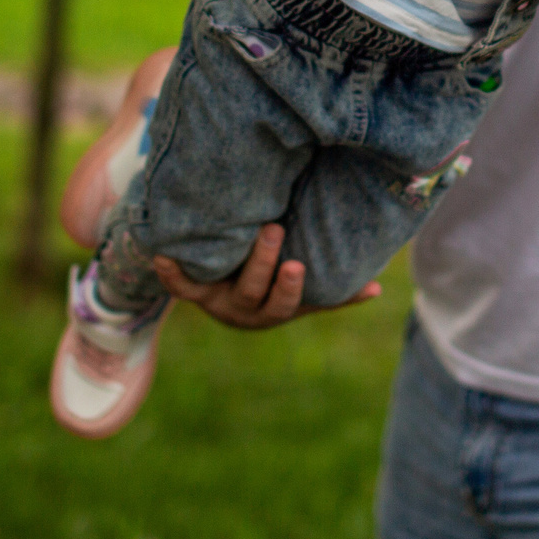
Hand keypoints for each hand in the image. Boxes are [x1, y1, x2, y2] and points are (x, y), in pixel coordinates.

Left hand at [150, 224, 382, 328]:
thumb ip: (338, 293)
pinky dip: (171, 273)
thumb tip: (378, 288)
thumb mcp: (307, 295)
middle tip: (272, 229)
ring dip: (221, 261)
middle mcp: (245, 309)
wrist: (231, 298)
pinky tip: (160, 254)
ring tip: (234, 228)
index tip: (297, 265)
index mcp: (275, 311)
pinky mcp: (195, 291)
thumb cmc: (278, 290)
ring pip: (219, 287)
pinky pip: (181, 285)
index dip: (289, 287)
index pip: (284, 303)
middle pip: (252, 291)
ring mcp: (218, 301)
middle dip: (261, 263)